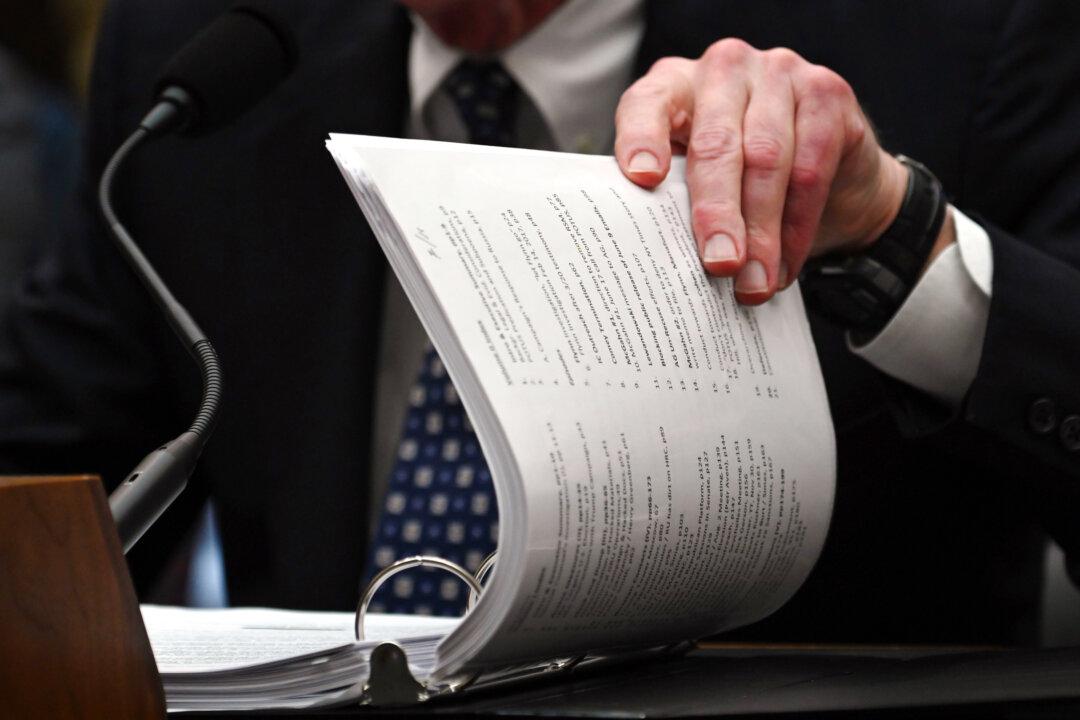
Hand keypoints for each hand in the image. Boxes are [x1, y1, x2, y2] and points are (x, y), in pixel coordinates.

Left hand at [615, 39, 909, 304]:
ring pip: (767, 159)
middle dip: (717, 213)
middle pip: (716, 143)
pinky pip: (811, 168)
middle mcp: (724, 69)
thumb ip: (672, 200)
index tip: (643, 179)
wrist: (827, 172)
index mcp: (674, 84)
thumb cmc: (738, 179)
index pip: (648, 104)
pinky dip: (797, 227)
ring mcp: (778, 73)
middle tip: (719, 266)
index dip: (642, 139)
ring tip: (753, 285)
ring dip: (762, 232)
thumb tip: (650, 262)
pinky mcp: (827, 92)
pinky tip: (784, 266)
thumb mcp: (695, 180)